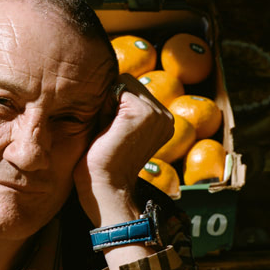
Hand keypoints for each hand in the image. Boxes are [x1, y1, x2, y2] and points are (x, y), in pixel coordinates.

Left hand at [73, 74, 173, 225]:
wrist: (105, 189)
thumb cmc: (103, 166)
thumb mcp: (118, 131)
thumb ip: (120, 109)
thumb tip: (106, 80)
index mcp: (163, 120)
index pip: (133, 89)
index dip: (113, 106)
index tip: (111, 133)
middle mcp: (166, 115)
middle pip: (128, 82)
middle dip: (111, 102)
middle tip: (109, 133)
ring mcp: (157, 113)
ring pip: (123, 82)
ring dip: (107, 105)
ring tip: (109, 133)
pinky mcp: (143, 112)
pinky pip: (117, 87)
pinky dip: (105, 107)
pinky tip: (107, 131)